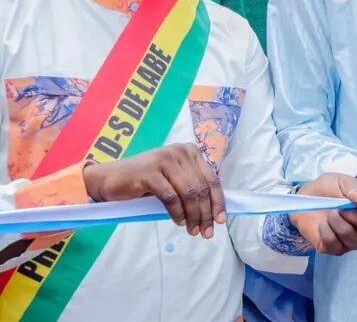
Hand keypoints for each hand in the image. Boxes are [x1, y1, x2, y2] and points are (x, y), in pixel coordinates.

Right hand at [82, 143, 224, 237]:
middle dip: (206, 213)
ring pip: (189, 193)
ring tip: (193, 231)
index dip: (218, 201)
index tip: (221, 220)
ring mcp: (165, 160)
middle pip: (201, 188)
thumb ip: (191, 187)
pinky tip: (179, 222)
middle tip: (206, 232)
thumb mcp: (173, 180)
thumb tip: (213, 211)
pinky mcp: (150, 172)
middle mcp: (180, 152)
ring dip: (193, 216)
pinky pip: (171, 197)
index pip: (212, 179)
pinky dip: (177, 212)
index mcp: (190, 152)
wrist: (108, 179)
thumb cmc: (144, 182)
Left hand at [290, 173, 356, 254]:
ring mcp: (351, 241)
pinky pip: (335, 244)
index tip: (352, 195)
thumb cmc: (328, 189)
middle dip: (351, 215)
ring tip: (330, 214)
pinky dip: (326, 232)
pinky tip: (322, 225)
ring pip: (352, 238)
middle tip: (339, 206)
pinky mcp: (336, 249)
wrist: (306, 198)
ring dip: (337, 223)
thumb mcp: (342, 182)